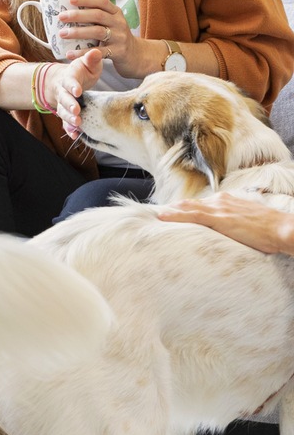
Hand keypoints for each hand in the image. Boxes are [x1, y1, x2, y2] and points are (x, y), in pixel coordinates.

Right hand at [46, 47, 103, 138]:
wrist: (64, 80)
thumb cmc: (80, 71)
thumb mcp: (86, 63)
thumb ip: (91, 59)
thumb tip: (96, 51)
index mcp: (69, 78)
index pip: (69, 82)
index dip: (72, 86)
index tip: (77, 91)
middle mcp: (63, 91)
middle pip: (64, 99)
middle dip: (69, 105)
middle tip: (76, 111)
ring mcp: (63, 103)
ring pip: (63, 112)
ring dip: (69, 118)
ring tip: (77, 124)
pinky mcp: (66, 113)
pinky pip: (65, 122)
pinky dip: (68, 129)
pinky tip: (74, 135)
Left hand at [58, 0, 148, 76]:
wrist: (135, 55)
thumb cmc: (115, 37)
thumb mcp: (110, 23)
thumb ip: (95, 17)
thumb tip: (67, 11)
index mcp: (115, 12)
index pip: (102, 1)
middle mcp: (119, 22)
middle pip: (98, 15)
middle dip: (78, 15)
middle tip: (61, 16)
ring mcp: (120, 37)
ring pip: (98, 31)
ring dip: (78, 32)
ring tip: (62, 34)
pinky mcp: (119, 52)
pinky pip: (99, 51)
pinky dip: (83, 52)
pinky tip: (70, 53)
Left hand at [157, 191, 293, 254]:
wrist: (281, 229)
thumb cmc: (269, 230)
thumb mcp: (248, 223)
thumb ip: (233, 224)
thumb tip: (226, 233)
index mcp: (227, 201)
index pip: (199, 205)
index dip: (183, 209)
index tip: (170, 213)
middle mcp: (220, 201)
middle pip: (190, 204)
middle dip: (173, 210)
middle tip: (157, 216)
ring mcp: (218, 208)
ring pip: (187, 208)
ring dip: (169, 212)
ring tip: (153, 217)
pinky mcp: (218, 218)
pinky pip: (191, 215)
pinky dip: (175, 215)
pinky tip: (162, 217)